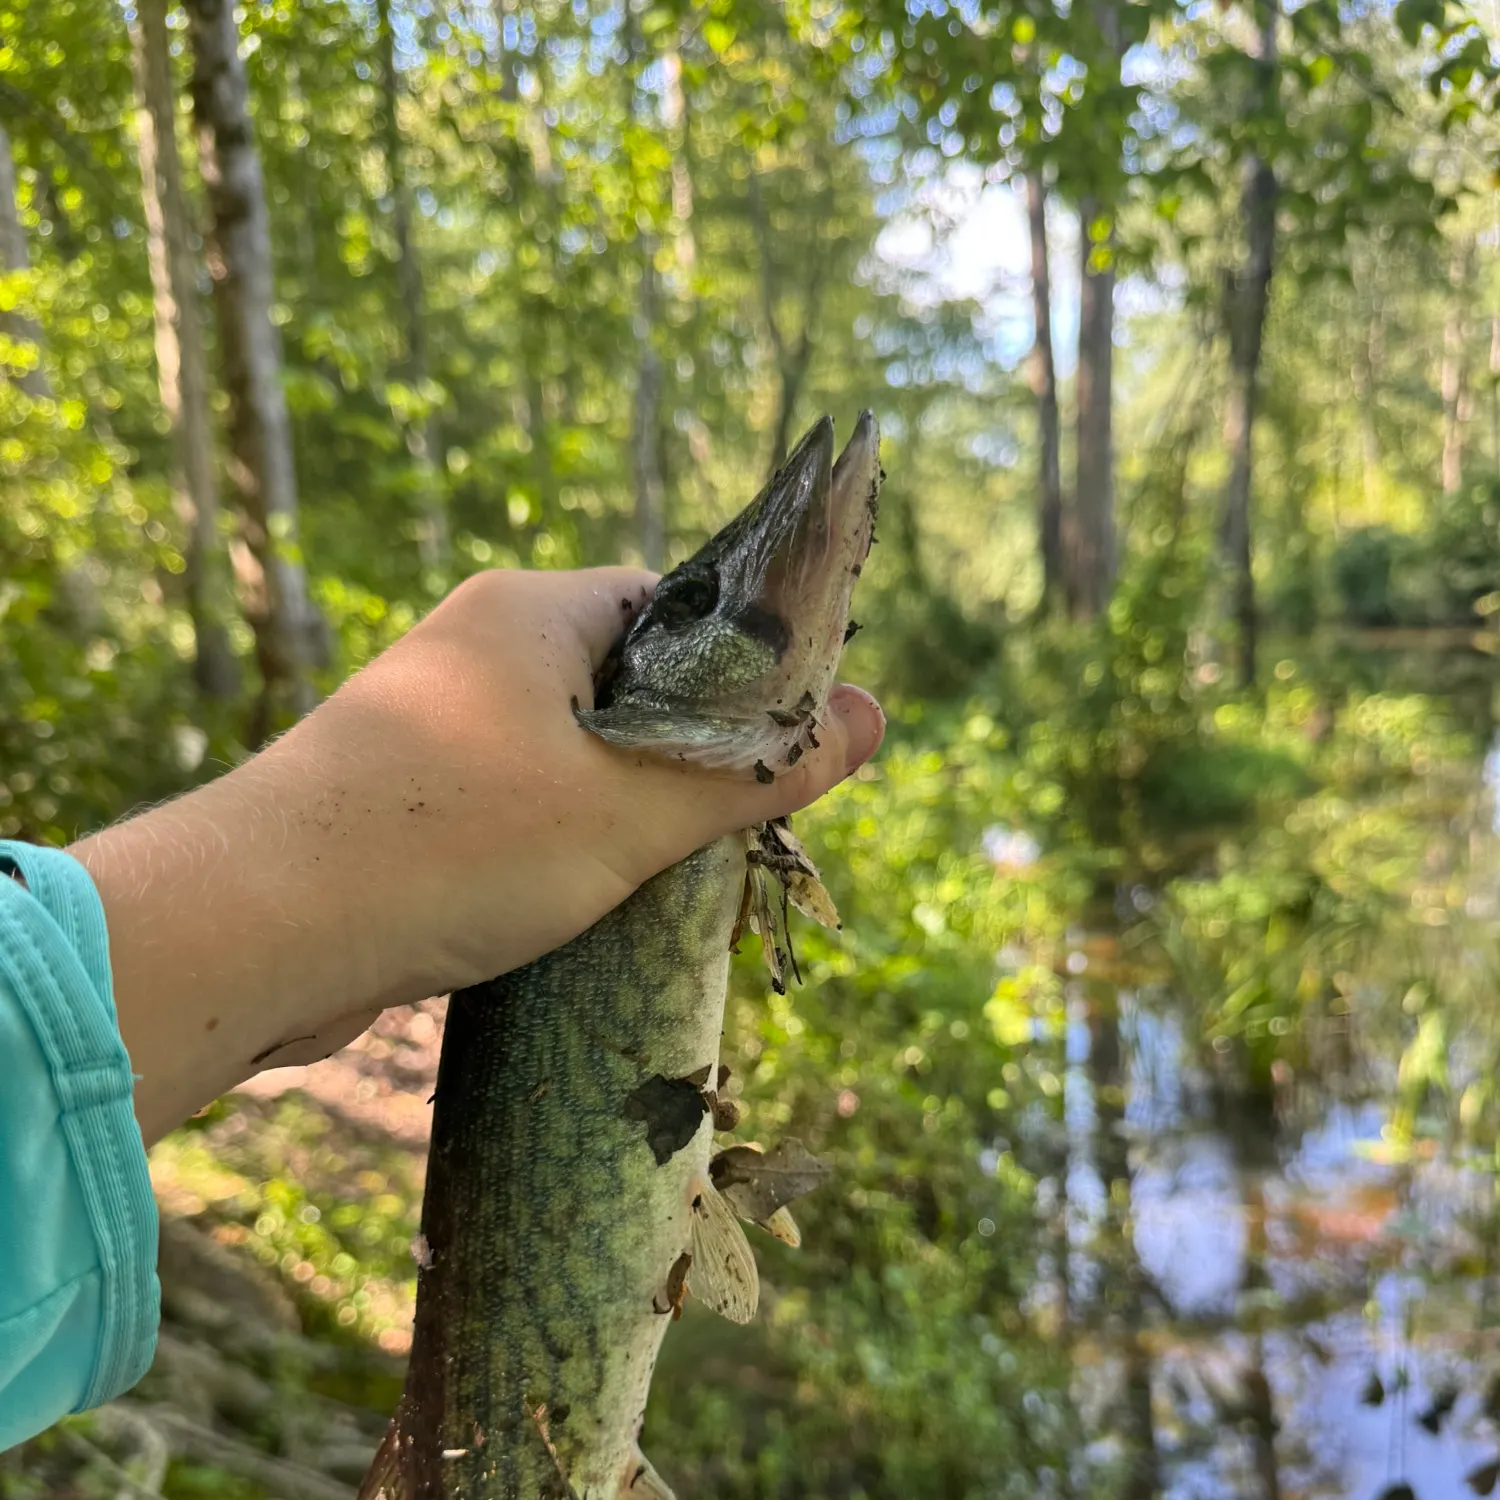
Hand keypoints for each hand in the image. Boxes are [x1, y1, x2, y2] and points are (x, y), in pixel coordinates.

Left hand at [72, 566, 883, 1143]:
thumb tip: (876, 715)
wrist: (253, 931)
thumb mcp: (632, 809)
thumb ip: (756, 766)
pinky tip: (586, 905)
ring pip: (570, 754)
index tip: (782, 747)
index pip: (674, 609)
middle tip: (737, 831)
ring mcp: (433, 724)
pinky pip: (514, 803)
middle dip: (686, 757)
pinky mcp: (403, 797)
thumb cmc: (452, 845)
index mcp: (532, 608)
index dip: (741, 674)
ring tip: (667, 879)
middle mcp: (478, 648)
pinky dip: (559, 845)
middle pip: (628, 686)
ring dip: (622, 811)